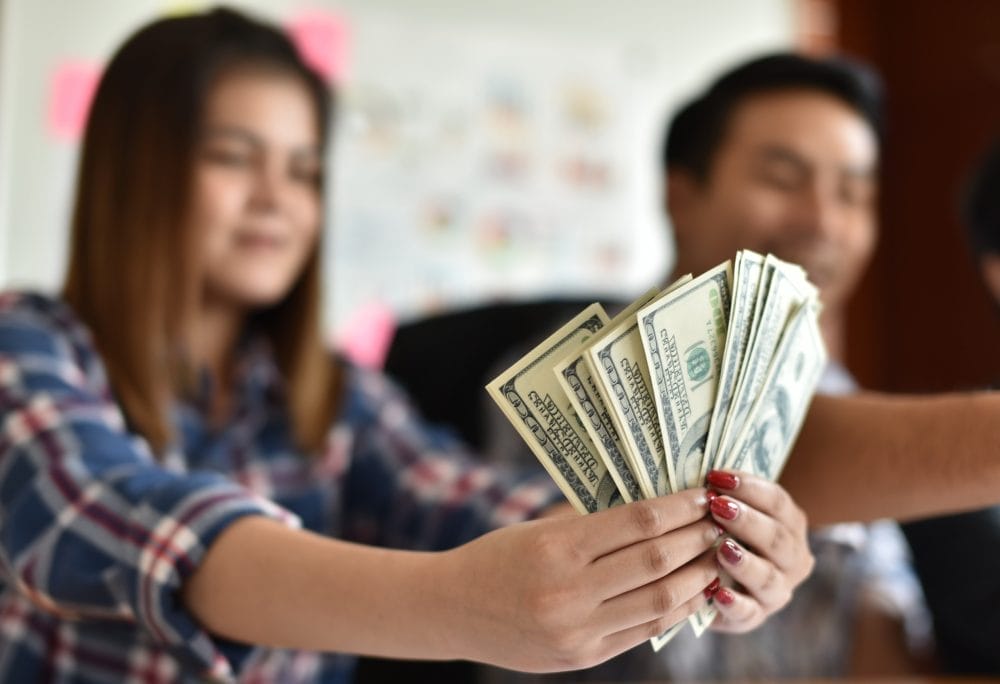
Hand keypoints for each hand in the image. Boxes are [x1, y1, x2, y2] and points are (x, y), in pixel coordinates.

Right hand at [439, 489, 721, 671]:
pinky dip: (674, 610)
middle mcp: (569, 591)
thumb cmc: (496, 557)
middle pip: (656, 561)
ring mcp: (578, 630)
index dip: (678, 507)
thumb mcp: (539, 530)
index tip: (701, 495)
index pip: (637, 522)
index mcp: (556, 547)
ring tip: (715, 556)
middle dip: (696, 539)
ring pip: (659, 600)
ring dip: (696, 576)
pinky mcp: (583, 656)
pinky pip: (643, 631)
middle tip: (720, 522)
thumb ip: (592, 526)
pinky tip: (691, 591)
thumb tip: (656, 510)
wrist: (452, 610)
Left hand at [704, 470, 813, 632]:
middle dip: (747, 520)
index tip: (716, 476)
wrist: (719, 580)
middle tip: (717, 507)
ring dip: (745, 562)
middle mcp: (792, 559)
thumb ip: (725, 496)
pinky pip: (749, 614)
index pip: (778, 502)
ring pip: (768, 578)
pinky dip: (735, 604)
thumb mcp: (729, 511)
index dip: (749, 487)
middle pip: (777, 538)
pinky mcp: (755, 616)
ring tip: (722, 548)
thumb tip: (704, 476)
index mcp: (790, 525)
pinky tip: (717, 593)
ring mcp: (777, 590)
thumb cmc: (722, 531)